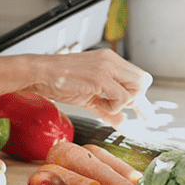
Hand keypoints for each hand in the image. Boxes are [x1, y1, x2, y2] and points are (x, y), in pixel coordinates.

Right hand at [23, 49, 146, 125]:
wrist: (39, 74)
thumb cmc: (58, 81)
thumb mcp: (88, 96)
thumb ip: (108, 109)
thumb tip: (124, 124)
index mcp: (109, 61)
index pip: (137, 77)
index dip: (141, 97)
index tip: (146, 114)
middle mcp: (111, 60)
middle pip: (143, 81)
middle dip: (137, 100)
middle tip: (123, 109)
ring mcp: (106, 67)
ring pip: (136, 89)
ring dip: (122, 103)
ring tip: (102, 104)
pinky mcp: (100, 76)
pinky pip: (121, 97)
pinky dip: (112, 107)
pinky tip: (98, 104)